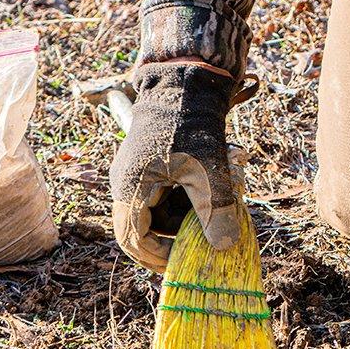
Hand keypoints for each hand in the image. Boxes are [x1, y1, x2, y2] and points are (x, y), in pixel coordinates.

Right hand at [109, 62, 242, 270]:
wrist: (188, 83)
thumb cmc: (193, 127)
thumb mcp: (208, 174)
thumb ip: (215, 213)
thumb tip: (224, 249)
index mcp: (130, 188)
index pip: (133, 240)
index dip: (157, 259)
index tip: (184, 265)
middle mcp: (125, 183)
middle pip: (143, 229)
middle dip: (173, 239)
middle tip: (201, 246)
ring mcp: (136, 173)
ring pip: (156, 213)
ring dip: (182, 218)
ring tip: (213, 211)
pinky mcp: (149, 165)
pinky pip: (162, 196)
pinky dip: (183, 200)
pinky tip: (207, 192)